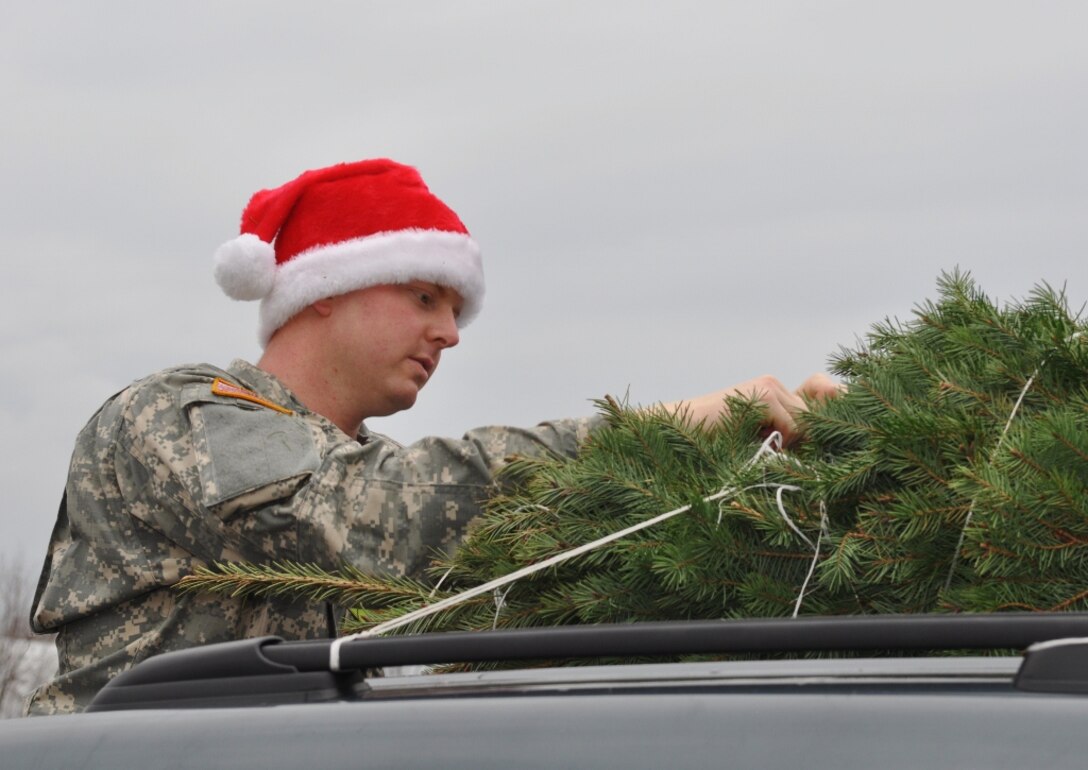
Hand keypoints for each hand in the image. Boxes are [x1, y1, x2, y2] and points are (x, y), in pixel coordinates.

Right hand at [661, 373, 841, 443]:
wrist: (677, 435)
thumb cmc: (716, 447)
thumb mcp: (759, 441)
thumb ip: (792, 433)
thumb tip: (832, 417)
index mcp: (773, 393)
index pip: (817, 405)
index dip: (817, 423)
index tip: (814, 431)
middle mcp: (773, 384)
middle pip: (813, 420)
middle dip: (797, 441)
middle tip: (761, 445)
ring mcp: (768, 386)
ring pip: (805, 424)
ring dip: (784, 443)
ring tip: (750, 442)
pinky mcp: (762, 394)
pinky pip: (792, 427)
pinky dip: (775, 441)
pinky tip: (746, 438)